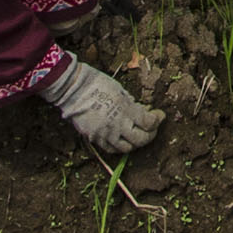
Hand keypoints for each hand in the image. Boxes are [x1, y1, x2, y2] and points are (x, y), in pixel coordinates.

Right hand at [39, 55, 159, 154]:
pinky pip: (111, 149)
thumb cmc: (98, 84)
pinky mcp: (95, 139)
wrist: (73, 89)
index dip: (157, 119)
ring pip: (127, 148)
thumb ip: (132, 104)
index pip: (149, 122)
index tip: (159, 115)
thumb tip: (143, 112)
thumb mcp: (121, 90)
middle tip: (152, 127)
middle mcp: (117, 125)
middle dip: (151, 134)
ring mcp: (105, 134)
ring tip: (138, 134)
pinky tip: (123, 139)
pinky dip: (120, 146)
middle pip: (141, 139)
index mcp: (126, 110)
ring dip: (136, 142)